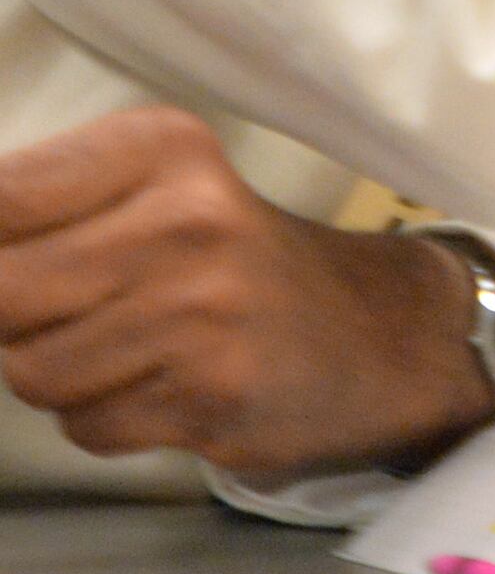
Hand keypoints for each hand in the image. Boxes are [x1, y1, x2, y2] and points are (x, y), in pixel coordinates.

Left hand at [0, 106, 494, 476]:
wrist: (378, 333)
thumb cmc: (233, 260)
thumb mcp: (156, 191)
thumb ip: (44, 209)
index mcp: (164, 148)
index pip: (0, 197)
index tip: (25, 266)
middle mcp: (188, 219)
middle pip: (1, 291)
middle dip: (17, 316)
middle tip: (75, 307)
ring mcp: (203, 311)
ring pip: (31, 370)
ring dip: (62, 374)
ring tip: (130, 348)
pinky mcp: (212, 393)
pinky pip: (86, 425)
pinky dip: (109, 417)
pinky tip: (165, 386)